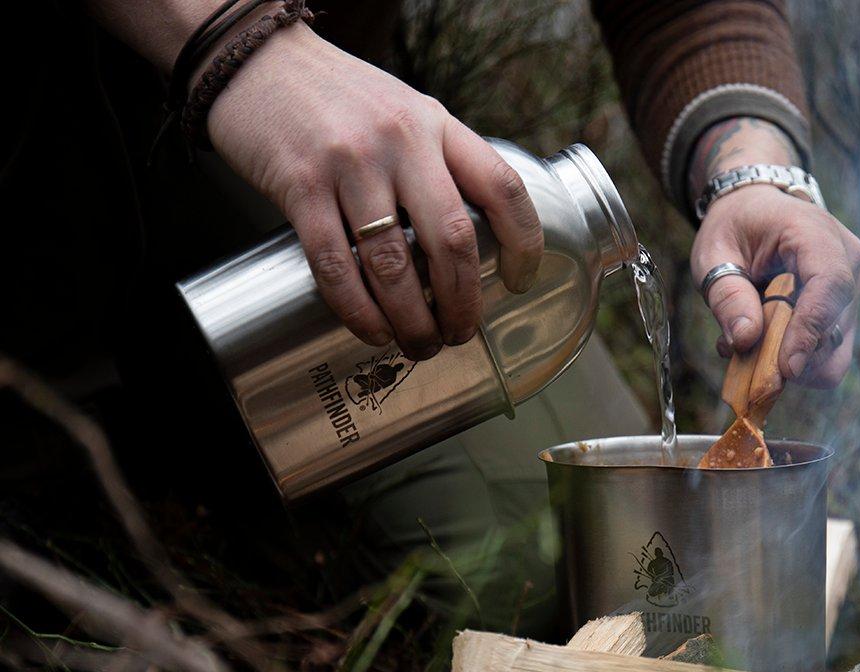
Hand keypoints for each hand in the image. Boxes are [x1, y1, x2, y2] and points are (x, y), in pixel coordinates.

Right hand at [205, 24, 543, 357]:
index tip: (519, 282)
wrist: (258, 63)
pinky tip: (373, 331)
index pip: (502, 188)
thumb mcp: (407, 113)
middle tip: (459, 333)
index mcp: (437, 125)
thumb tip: (467, 243)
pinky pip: (337, 265)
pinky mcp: (300, 186)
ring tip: (418, 344)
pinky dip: (359, 310)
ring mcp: (351, 164)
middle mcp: (401, 141)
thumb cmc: (338, 98)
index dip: (524, 243)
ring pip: (394, 264)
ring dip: (412, 318)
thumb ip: (439, 163)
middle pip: (452, 239)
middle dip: (462, 302)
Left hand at [688, 118, 859, 387]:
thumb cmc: (734, 230)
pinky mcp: (846, 309)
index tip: (787, 367)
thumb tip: (746, 339)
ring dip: (791, 360)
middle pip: (834, 324)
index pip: (829, 284)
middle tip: (744, 362)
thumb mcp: (713, 256)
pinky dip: (798, 360)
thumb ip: (727, 296)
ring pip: (836, 347)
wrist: (754, 212)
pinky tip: (765, 347)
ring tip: (747, 347)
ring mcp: (853, 285)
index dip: (810, 330)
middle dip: (792, 355)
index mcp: (814, 232)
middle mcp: (847, 258)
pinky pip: (831, 351)